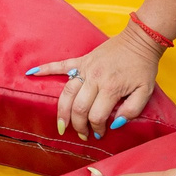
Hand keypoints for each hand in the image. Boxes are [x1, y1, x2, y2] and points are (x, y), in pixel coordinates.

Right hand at [28, 22, 164, 140]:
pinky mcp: (82, 60)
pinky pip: (60, 65)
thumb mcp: (145, 92)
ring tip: (60, 125)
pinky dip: (45, 69)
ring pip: (67, 93)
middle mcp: (95, 78)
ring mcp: (85, 68)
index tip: (101, 133)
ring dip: (62, 111)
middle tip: (82, 134)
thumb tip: (115, 123)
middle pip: (79, 108)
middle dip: (78, 125)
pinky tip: (31, 74)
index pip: (97, 115)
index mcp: (111, 87)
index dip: (97, 128)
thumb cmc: (143, 68)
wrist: (140, 40)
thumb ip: (132, 110)